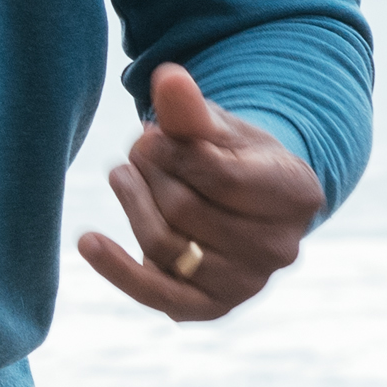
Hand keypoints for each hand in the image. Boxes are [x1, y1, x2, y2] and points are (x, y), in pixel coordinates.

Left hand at [77, 62, 325, 323]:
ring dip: (133, 204)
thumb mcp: (221, 127)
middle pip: (187, 211)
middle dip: (150, 174)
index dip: (174, 153)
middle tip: (136, 151)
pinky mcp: (209, 308)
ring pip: (166, 246)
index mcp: (298, 194)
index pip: (221, 176)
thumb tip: (167, 78)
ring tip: (122, 175)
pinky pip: (155, 293)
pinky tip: (88, 240)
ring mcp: (247, 285)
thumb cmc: (234, 155)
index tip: (149, 134)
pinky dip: (117, 268)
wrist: (245, 204)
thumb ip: (194, 110)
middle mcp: (280, 249)